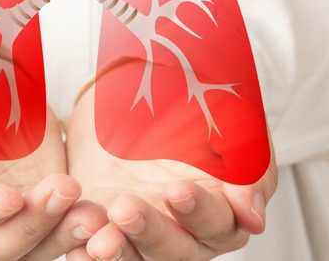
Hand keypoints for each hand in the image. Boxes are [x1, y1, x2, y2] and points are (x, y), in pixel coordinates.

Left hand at [66, 86, 277, 259]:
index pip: (218, 223)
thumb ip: (248, 167)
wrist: (143, 84)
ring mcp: (142, 231)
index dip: (199, 212)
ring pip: (136, 255)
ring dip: (118, 251)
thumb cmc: (196, 103)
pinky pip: (96, 247)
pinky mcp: (105, 224)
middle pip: (175, 250)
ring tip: (100, 241)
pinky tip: (76, 246)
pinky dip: (85, 249)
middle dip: (151, 232)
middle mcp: (183, 230)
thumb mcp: (230, 121)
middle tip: (126, 208)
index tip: (177, 191)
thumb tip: (252, 217)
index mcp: (221, 209)